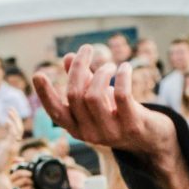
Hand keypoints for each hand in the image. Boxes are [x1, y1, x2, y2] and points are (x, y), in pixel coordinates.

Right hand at [33, 46, 169, 159]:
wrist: (150, 139)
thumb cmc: (119, 114)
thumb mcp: (98, 99)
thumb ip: (82, 80)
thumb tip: (68, 57)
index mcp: (77, 128)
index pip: (56, 112)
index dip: (45, 94)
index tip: (38, 74)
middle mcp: (90, 134)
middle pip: (75, 94)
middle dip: (79, 66)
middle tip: (87, 49)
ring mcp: (111, 132)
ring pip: (94, 95)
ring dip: (101, 72)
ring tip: (110, 65)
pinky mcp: (132, 126)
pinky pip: (122, 95)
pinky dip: (121, 76)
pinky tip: (125, 67)